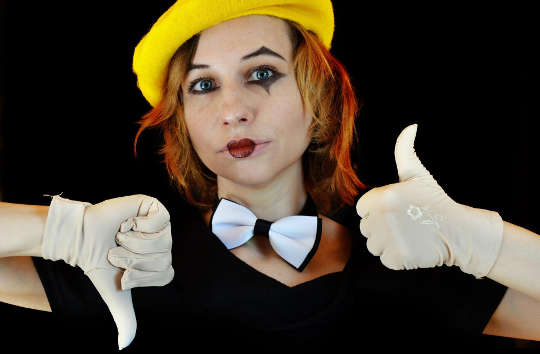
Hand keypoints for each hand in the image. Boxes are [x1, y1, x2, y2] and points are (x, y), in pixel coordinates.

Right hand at [42, 194, 171, 349]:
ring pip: (161, 241)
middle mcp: (165, 245)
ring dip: (132, 242)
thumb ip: (125, 318)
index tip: (122, 273)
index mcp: (161, 264)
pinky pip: (160, 220)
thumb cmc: (100, 265)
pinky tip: (127, 223)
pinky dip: (138, 224)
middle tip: (116, 251)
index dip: (140, 275)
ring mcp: (162, 226)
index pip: (165, 275)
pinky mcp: (155, 207)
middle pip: (163, 258)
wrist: (82, 239)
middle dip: (132, 259)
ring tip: (120, 237)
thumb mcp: (115, 294)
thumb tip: (124, 346)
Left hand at [355, 124, 503, 278]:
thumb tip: (410, 126)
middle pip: (366, 227)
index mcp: (382, 197)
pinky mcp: (397, 258)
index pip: (362, 209)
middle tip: (405, 224)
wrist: (460, 232)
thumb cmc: (435, 202)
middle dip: (381, 227)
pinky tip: (412, 248)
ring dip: (387, 243)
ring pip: (373, 245)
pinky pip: (385, 259)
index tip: (396, 211)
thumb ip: (404, 151)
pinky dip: (397, 258)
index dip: (377, 210)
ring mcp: (389, 239)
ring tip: (408, 235)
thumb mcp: (418, 174)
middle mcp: (382, 217)